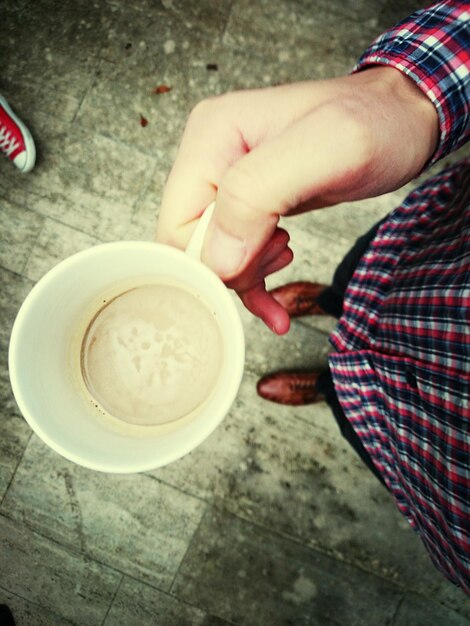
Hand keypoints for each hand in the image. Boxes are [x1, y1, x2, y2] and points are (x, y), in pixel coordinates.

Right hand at [156, 67, 437, 333]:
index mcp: (211, 137)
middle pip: (192, 245)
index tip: (258, 264)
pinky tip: (274, 300)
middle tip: (283, 250)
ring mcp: (227, 182)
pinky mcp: (248, 203)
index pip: (177, 226)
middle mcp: (210, 158)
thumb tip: (217, 260)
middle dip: (235, 267)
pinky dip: (254, 282)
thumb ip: (258, 195)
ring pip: (214, 256)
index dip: (211, 262)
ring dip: (249, 273)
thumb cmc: (374, 122)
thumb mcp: (326, 148)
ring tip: (287, 253)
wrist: (400, 120)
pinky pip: (234, 254)